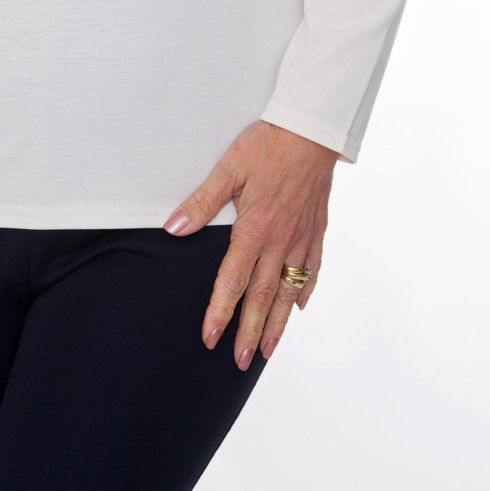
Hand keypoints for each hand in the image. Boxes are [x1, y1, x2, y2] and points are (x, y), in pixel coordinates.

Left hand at [162, 120, 337, 370]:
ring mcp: (301, 238)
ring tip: (268, 350)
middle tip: (241, 361)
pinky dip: (304, 290)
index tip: (209, 338)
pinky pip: (312, 269)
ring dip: (277, 323)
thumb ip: (201, 202)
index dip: (219, 312)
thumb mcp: (228, 168)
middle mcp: (280, 241)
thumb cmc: (268, 143)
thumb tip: (173, 228)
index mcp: (254, 229)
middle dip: (250, 332)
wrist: (312, 129)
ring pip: (288, 291)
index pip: (233, 281)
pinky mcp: (316, 229)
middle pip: (262, 297)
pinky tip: (298, 306)